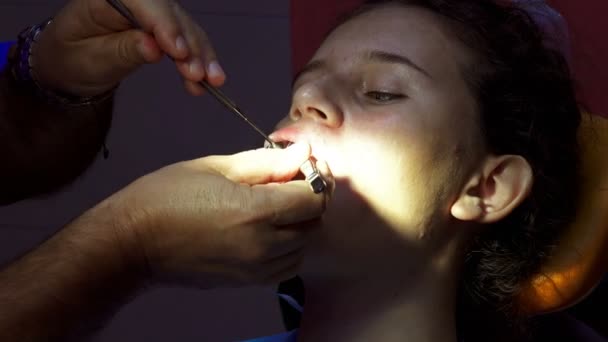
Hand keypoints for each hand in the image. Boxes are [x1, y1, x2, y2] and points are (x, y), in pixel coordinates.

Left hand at [31, 0, 223, 96]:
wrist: (70, 64)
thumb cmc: (73, 57)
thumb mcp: (91, 58)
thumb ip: (122, 51)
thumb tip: (153, 48)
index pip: (141, 2)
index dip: (163, 24)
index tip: (177, 52)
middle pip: (170, 13)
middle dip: (188, 44)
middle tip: (197, 73)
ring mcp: (153, 12)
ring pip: (185, 27)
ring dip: (201, 54)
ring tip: (211, 80)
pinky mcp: (165, 28)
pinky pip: (188, 40)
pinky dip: (200, 60)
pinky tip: (210, 80)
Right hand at [105, 143, 333, 287]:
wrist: (133, 242)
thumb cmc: (167, 197)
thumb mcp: (217, 167)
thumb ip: (266, 163)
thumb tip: (302, 153)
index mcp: (255, 212)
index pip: (313, 197)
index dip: (315, 177)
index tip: (304, 165)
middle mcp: (262, 246)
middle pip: (314, 222)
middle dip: (309, 198)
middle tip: (289, 180)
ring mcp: (256, 269)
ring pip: (304, 245)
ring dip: (300, 223)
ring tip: (275, 205)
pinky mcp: (247, 283)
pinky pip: (287, 265)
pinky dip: (289, 246)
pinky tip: (268, 229)